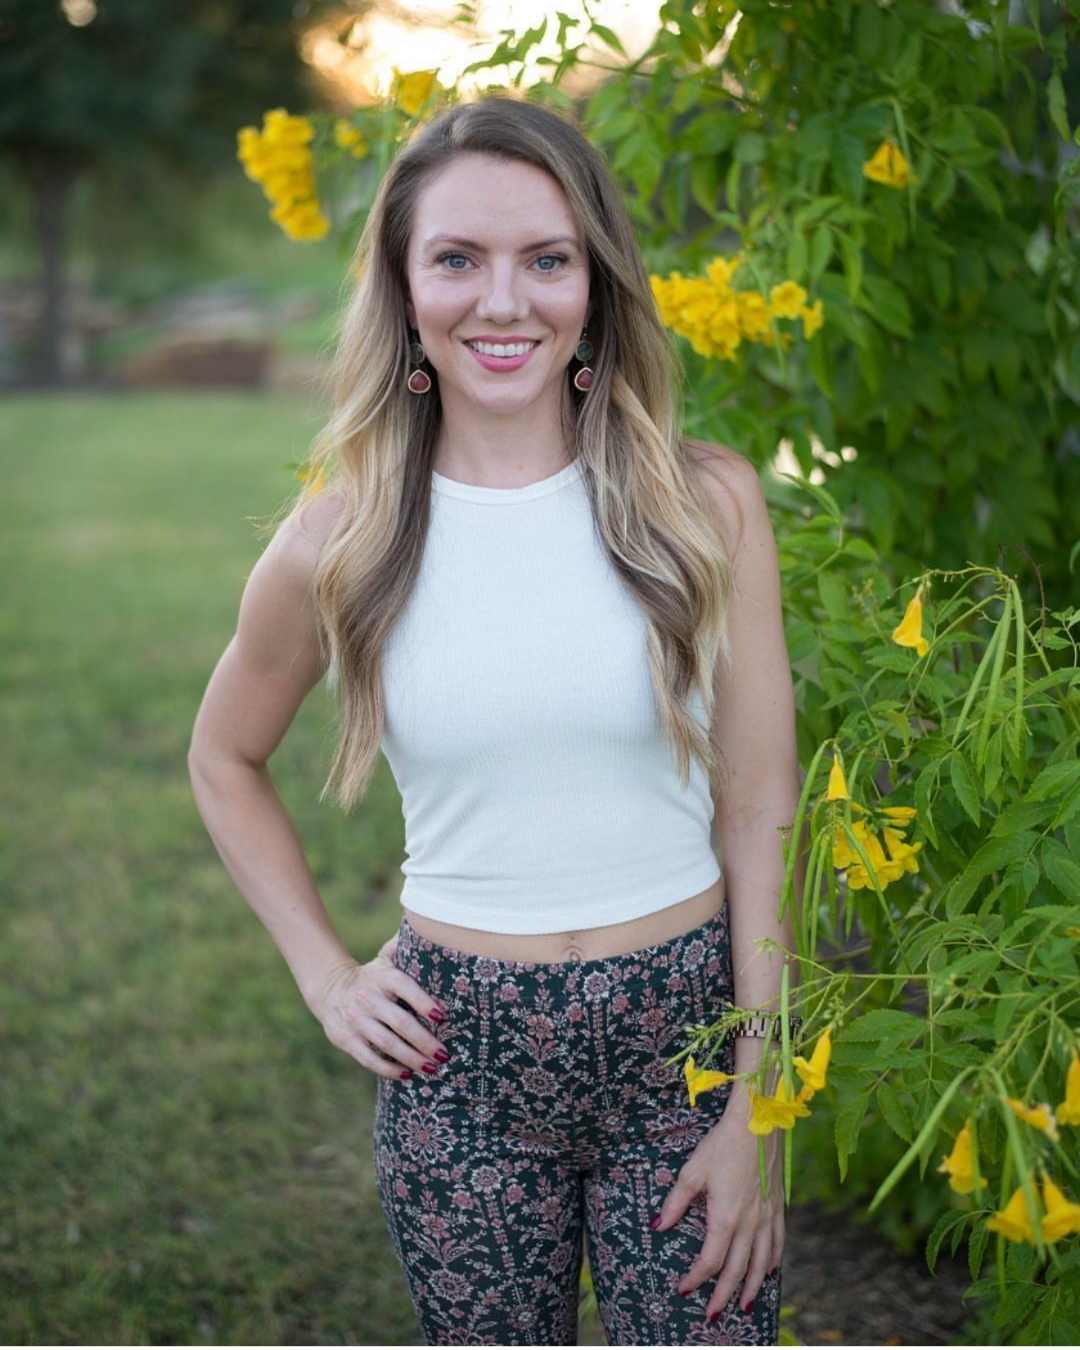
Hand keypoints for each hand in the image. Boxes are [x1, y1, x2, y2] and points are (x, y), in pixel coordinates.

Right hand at [304, 944, 448, 1081]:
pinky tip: (407, 1073)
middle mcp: (369, 998)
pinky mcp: (346, 1039)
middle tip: (444, 1054)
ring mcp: (356, 1020)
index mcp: (382, 977)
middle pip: (400, 1022)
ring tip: (431, 1068)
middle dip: (424, 1040)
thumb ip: (403, 949)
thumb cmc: (371, 976)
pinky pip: (369, 1058)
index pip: (406, 988)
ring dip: (411, 1058)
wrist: (330, 987)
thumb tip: (429, 924)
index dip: (424, 1002)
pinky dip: (389, 1068)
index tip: (443, 1016)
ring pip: (387, 1043)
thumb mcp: (384, 959)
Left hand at [653, 1102, 784, 1320]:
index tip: (683, 1289)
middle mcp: (749, 1224)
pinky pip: (778, 1243)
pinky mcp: (777, 1206)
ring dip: (750, 1287)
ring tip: (742, 1306)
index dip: (695, 1278)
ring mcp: (767, 1217)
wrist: (758, 1122)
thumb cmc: (722, 1144)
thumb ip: (676, 1202)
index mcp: (725, 1217)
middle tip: (712, 1315)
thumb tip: (659, 1226)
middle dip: (723, 1296)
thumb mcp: (692, 1170)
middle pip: (736, 1270)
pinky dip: (773, 1262)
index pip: (709, 1261)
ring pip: (761, 1263)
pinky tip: (769, 1270)